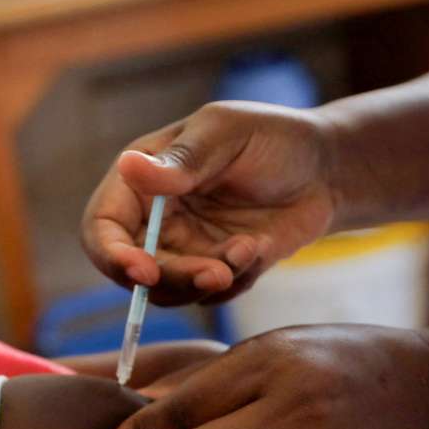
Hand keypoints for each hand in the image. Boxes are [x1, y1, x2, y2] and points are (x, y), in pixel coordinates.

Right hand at [81, 101, 338, 305]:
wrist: (327, 168)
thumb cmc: (272, 137)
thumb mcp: (226, 133)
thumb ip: (181, 159)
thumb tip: (128, 167)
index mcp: (139, 181)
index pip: (101, 227)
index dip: (112, 255)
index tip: (143, 272)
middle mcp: (151, 220)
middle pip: (133, 270)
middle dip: (173, 278)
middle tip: (217, 273)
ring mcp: (183, 249)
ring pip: (170, 291)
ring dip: (207, 282)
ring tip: (249, 249)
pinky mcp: (214, 270)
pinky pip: (211, 296)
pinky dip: (236, 280)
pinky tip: (262, 246)